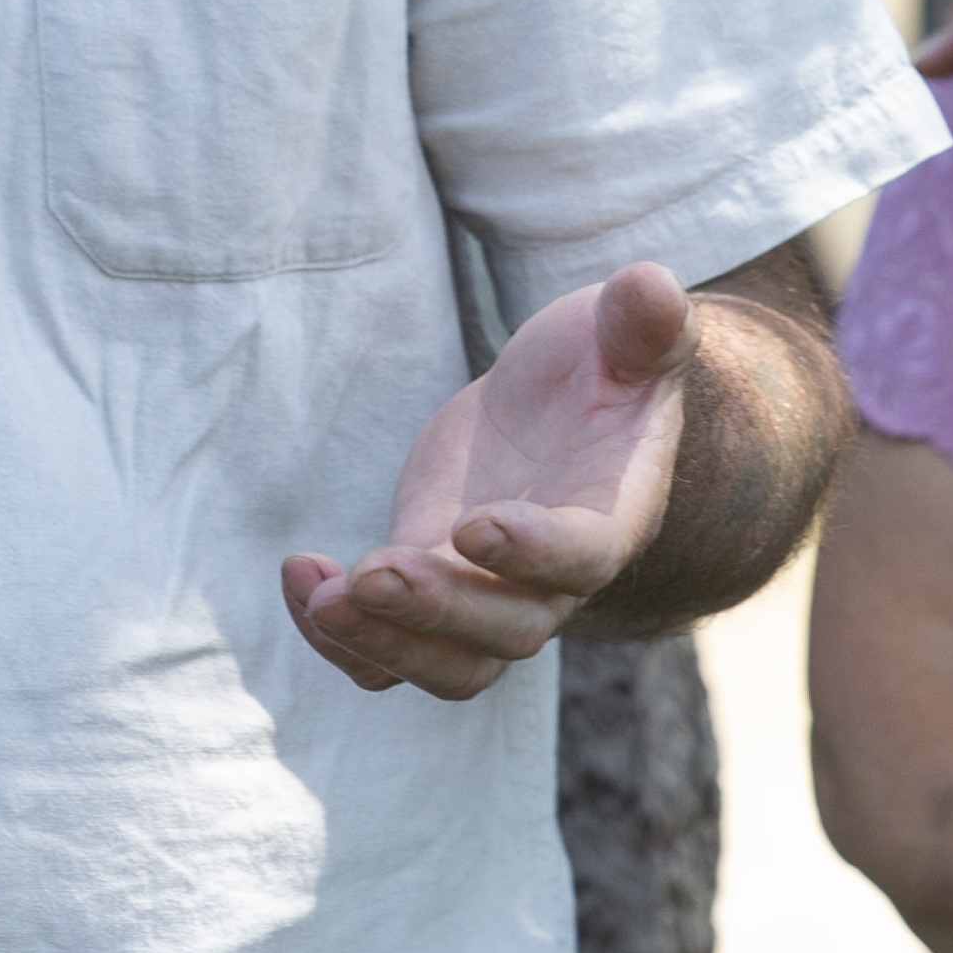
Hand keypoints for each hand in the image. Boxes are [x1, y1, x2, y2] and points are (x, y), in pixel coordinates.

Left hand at [284, 261, 692, 699]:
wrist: (564, 405)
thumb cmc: (605, 365)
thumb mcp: (625, 332)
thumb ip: (642, 321)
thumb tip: (653, 286)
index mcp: (609, 515)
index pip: (582, 557)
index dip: (534, 553)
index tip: (475, 524)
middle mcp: (551, 579)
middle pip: (506, 634)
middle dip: (436, 611)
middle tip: (369, 575)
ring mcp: (486, 594)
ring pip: (447, 666)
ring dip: (380, 644)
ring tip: (319, 598)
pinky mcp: (429, 587)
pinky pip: (387, 648)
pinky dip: (340, 634)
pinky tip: (299, 576)